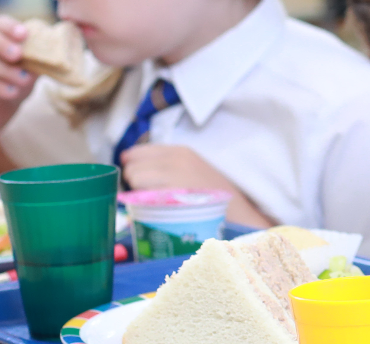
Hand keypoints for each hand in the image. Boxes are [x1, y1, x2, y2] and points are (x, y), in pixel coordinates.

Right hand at [0, 16, 35, 137]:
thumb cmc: (13, 83)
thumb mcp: (28, 69)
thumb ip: (37, 58)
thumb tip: (55, 50)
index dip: (10, 27)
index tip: (24, 34)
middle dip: (1, 44)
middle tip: (18, 55)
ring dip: (5, 70)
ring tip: (24, 80)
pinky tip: (12, 92)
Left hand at [121, 145, 272, 226]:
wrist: (241, 218)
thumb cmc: (215, 201)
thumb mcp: (192, 173)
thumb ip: (165, 168)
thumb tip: (128, 169)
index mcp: (180, 152)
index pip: (135, 153)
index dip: (133, 170)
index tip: (141, 184)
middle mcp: (176, 158)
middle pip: (131, 167)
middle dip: (133, 183)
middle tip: (149, 198)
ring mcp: (175, 175)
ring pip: (134, 179)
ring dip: (137, 194)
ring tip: (155, 206)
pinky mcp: (173, 193)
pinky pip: (141, 195)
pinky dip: (142, 204)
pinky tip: (157, 212)